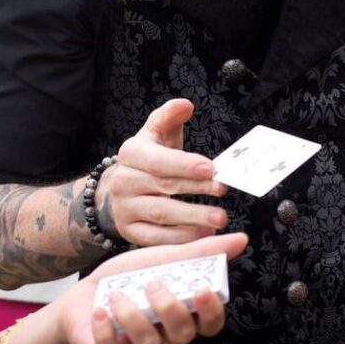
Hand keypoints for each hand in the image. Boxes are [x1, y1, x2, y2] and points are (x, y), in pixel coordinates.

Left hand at [57, 233, 246, 343]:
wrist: (83, 292)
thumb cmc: (129, 277)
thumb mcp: (164, 258)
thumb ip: (201, 252)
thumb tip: (242, 239)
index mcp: (184, 313)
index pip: (211, 324)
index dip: (211, 312)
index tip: (202, 290)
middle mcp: (166, 336)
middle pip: (183, 336)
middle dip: (171, 311)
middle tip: (153, 285)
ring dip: (134, 318)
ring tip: (117, 295)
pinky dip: (106, 332)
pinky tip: (100, 312)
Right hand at [96, 98, 227, 246]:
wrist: (121, 188)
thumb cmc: (150, 158)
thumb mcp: (157, 133)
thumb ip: (169, 117)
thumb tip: (185, 105)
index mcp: (131, 154)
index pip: (158, 160)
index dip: (184, 164)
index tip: (211, 168)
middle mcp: (123, 182)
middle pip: (163, 187)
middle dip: (196, 190)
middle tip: (223, 191)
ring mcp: (125, 209)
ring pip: (160, 214)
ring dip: (192, 217)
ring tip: (219, 218)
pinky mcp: (130, 231)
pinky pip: (156, 238)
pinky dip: (181, 238)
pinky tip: (204, 235)